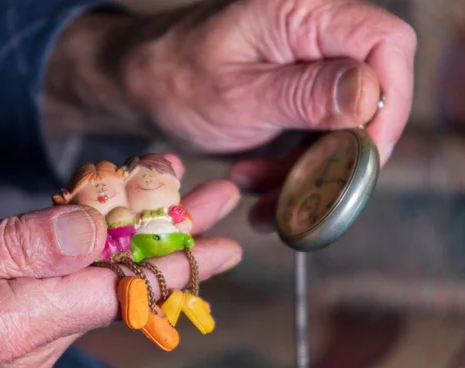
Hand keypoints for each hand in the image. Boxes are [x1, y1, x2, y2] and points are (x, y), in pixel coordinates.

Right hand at [0, 155, 240, 367]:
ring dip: (133, 245)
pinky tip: (102, 237)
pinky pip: (72, 298)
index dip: (179, 260)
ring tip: (163, 202)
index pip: (125, 286)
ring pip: (100, 287)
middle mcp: (40, 340)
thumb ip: (16, 246)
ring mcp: (32, 347)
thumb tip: (90, 229)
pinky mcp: (20, 344)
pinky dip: (96, 264)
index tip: (226, 239)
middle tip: (212, 204)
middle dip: (172, 239)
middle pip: (124, 284)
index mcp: (23, 317)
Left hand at [45, 0, 414, 230]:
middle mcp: (311, 35)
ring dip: (308, 169)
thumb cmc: (173, 79)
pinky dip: (289, 169)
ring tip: (258, 188)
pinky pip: (312, 137)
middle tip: (306, 190)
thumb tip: (372, 96)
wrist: (137, 86)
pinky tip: (254, 181)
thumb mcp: (237, 95)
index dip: (390, 102)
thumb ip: (306, 94)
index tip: (364, 156)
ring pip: (341, 125)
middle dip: (340, 153)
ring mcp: (303, 68)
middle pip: (370, 92)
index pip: (385, 43)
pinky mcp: (291, 96)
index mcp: (301, 15)